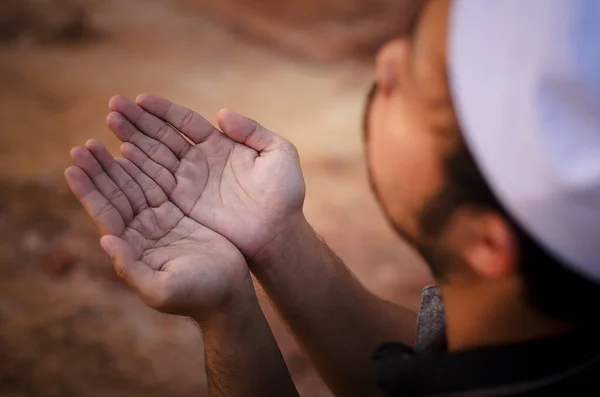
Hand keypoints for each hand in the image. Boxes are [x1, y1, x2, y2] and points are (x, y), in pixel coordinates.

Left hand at [64, 140, 250, 319]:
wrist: (230, 294)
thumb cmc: (198, 295)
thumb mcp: (161, 289)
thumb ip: (131, 268)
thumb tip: (104, 241)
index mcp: (133, 248)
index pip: (105, 215)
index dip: (88, 192)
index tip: (72, 167)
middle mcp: (141, 232)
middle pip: (115, 195)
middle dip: (98, 171)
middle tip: (82, 147)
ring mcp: (159, 221)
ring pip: (134, 186)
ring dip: (116, 165)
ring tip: (99, 142)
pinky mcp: (178, 213)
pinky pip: (158, 183)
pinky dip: (144, 166)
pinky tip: (132, 149)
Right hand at [105, 95, 305, 260]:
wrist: (278, 233)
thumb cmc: (284, 195)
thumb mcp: (279, 153)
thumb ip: (253, 131)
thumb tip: (221, 114)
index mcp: (220, 145)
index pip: (186, 122)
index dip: (164, 110)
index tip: (140, 99)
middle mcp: (200, 161)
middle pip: (164, 136)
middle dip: (139, 121)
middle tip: (113, 105)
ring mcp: (190, 183)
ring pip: (155, 156)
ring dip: (132, 139)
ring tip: (111, 122)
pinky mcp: (184, 204)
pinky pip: (157, 183)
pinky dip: (139, 169)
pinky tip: (121, 153)